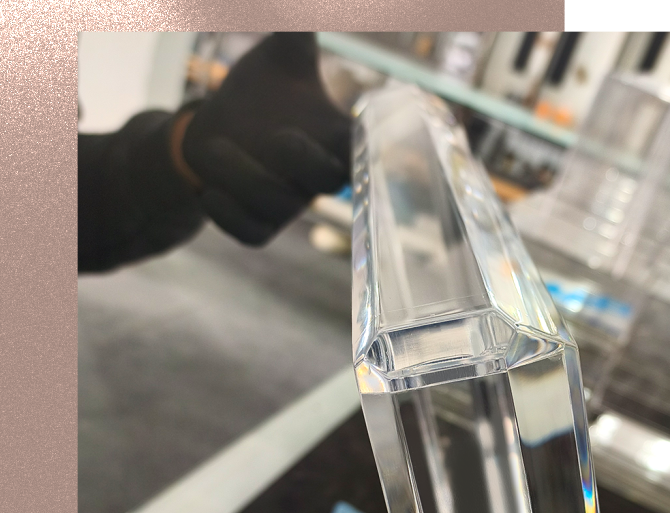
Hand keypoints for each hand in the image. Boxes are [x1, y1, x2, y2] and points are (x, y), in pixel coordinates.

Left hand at [178, 32, 350, 244]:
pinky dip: (229, 215)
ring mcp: (291, 204)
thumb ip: (298, 28)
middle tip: (277, 136)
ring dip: (244, 177)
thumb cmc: (256, 95)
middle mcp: (318, 175)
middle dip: (303, 159)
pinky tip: (207, 191)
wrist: (212, 130)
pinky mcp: (261, 226)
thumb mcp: (279, 57)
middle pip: (329, 180)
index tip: (351, 133)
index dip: (361, 147)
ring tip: (210, 147)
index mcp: (333, 138)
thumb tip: (302, 3)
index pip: (362, 147)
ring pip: (281, 205)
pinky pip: (253, 233)